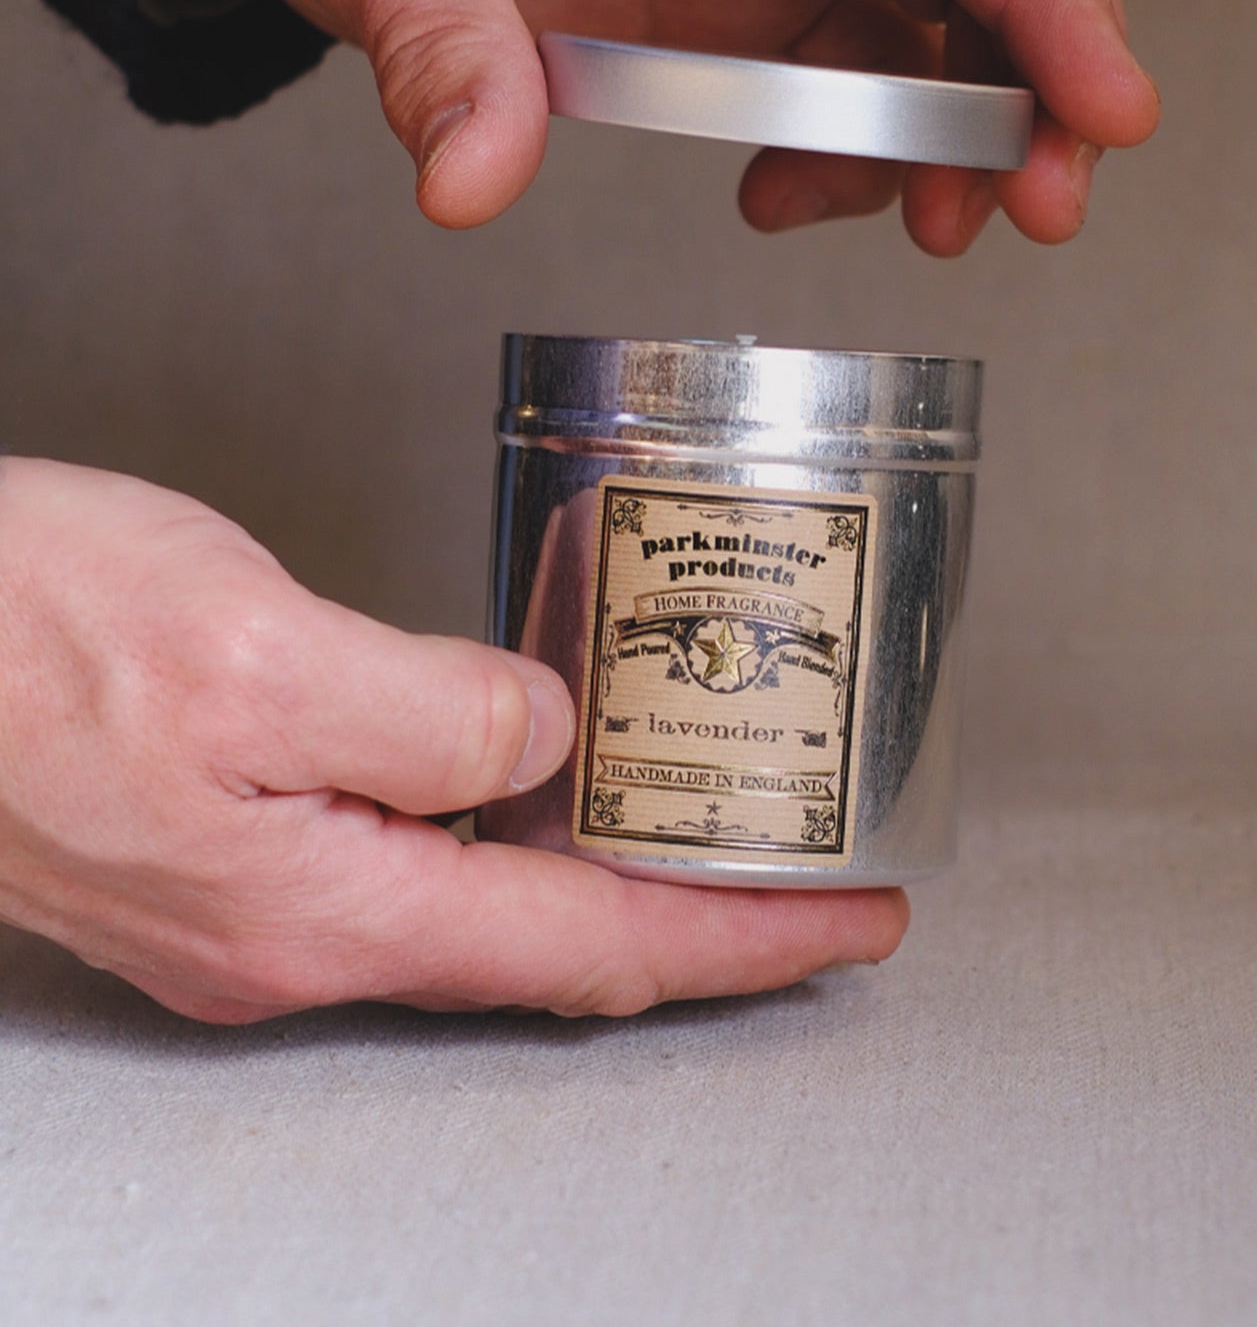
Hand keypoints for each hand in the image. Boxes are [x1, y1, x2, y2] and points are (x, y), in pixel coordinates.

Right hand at [0, 460, 906, 1023]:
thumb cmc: (10, 630)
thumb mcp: (250, 647)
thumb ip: (428, 711)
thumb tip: (545, 738)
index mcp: (325, 903)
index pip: (595, 947)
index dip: (744, 941)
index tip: (851, 924)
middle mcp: (303, 930)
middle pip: (557, 945)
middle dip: (700, 916)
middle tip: (808, 877)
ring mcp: (268, 898)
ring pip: (492, 905)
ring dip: (612, 875)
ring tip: (715, 830)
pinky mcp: (241, 844)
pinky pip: (425, 858)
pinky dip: (519, 838)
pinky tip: (554, 795)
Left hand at [180, 0, 1158, 250]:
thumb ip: (444, 49)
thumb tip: (470, 176)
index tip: (1104, 101)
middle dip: (1034, 76)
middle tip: (1038, 199)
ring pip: (939, 15)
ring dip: (955, 135)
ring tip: (929, 224)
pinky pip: (852, 68)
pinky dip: (856, 153)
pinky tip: (792, 198)